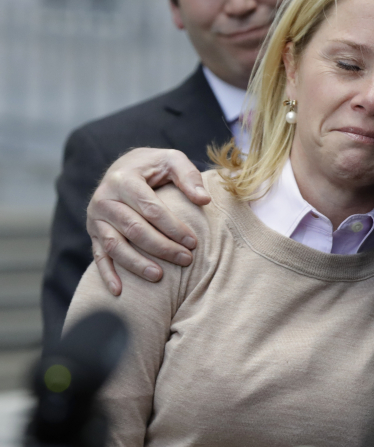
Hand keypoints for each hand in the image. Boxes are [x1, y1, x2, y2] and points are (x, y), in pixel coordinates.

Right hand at [86, 148, 209, 293]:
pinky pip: (98, 256)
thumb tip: (203, 199)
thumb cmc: (153, 166)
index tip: (193, 242)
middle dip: (161, 247)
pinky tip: (119, 291)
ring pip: (114, 245)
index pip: (151, 209)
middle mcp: (104, 198)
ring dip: (136, 264)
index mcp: (124, 179)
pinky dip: (107, 275)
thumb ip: (188, 176)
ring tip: (159, 276)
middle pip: (134, 229)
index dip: (173, 227)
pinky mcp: (92, 232)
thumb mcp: (172, 159)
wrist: (123, 167)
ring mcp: (95, 217)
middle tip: (186, 260)